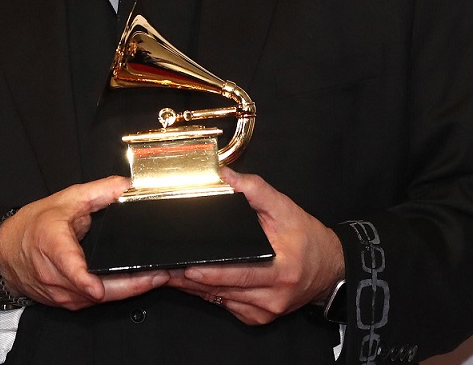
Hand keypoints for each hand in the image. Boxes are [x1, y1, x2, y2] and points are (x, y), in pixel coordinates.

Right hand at [0, 176, 168, 309]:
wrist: (6, 251)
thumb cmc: (33, 226)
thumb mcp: (66, 200)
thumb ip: (99, 191)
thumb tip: (125, 185)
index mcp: (52, 245)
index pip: (68, 266)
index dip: (83, 279)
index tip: (96, 287)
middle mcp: (55, 275)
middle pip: (94, 289)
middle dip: (131, 285)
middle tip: (159, 275)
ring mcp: (60, 293)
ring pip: (99, 299)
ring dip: (129, 290)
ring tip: (156, 278)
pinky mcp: (67, 302)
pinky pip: (95, 302)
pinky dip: (117, 293)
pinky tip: (136, 284)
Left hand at [167, 167, 344, 324]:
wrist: (330, 268)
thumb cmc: (308, 239)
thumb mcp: (285, 209)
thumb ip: (255, 190)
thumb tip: (225, 176)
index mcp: (280, 272)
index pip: (240, 275)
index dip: (212, 274)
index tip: (188, 269)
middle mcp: (273, 297)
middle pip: (222, 290)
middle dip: (189, 280)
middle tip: (164, 270)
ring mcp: (265, 311)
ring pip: (219, 300)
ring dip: (193, 288)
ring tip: (169, 274)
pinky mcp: (258, 317)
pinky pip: (226, 306)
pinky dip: (208, 294)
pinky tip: (191, 283)